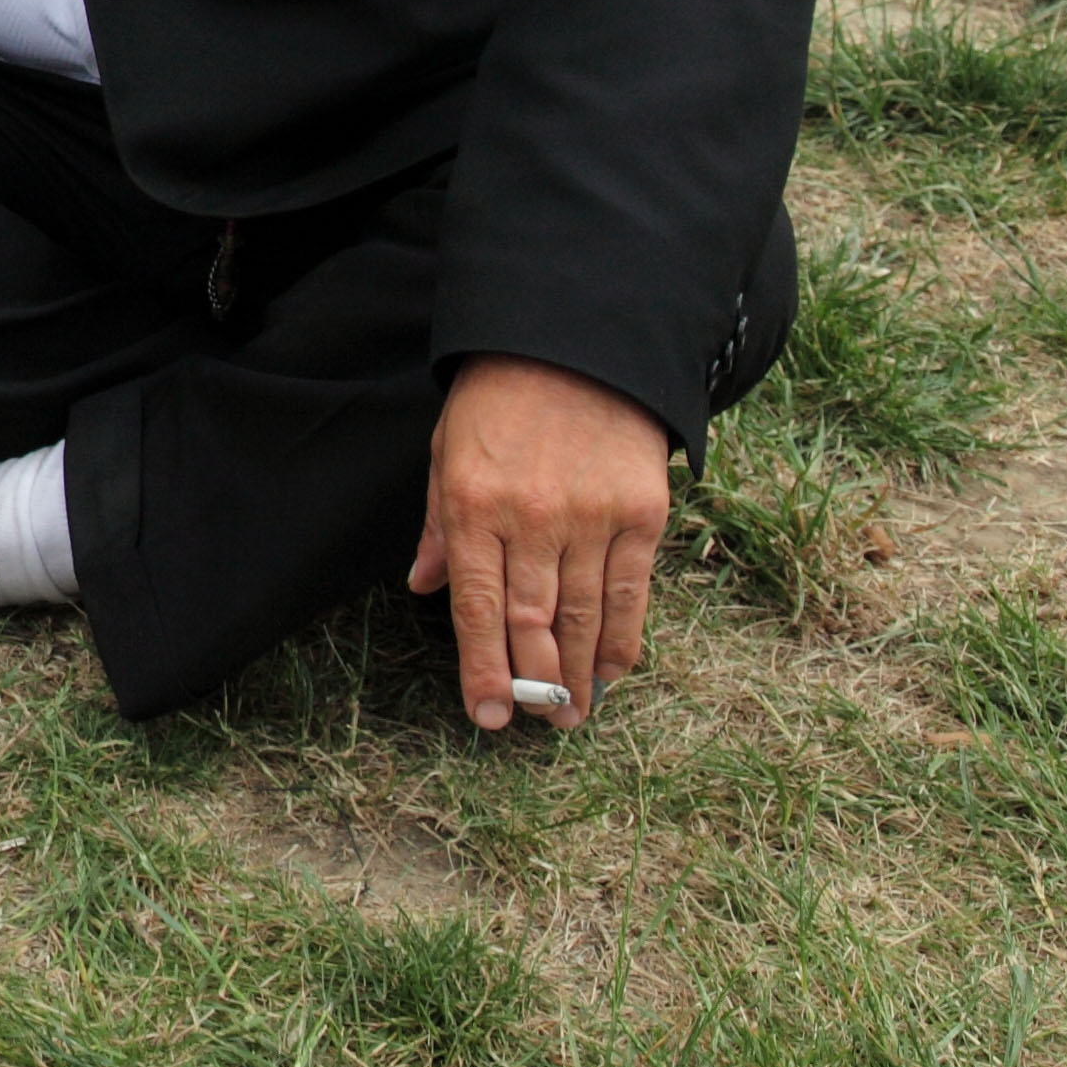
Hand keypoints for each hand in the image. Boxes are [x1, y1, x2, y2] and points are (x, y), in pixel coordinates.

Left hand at [409, 354, 673, 733]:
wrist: (576, 342)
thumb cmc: (498, 399)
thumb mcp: (447, 450)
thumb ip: (440, 526)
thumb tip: (425, 588)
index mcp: (472, 503)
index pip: (476, 607)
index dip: (483, 670)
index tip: (489, 717)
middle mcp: (532, 517)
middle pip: (531, 623)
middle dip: (534, 686)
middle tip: (539, 724)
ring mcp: (591, 517)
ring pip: (584, 618)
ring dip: (581, 676)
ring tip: (574, 715)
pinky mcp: (641, 513)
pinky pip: (631, 594)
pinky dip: (623, 641)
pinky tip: (614, 672)